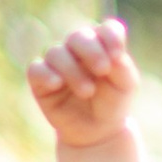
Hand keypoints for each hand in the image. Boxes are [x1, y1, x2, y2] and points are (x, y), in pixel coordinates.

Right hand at [26, 15, 138, 148]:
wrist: (97, 131)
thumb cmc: (112, 103)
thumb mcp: (125, 87)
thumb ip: (122, 68)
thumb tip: (114, 55)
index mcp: (102, 45)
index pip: (106, 30)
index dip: (110, 36)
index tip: (117, 54)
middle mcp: (78, 49)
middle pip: (78, 37)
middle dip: (91, 51)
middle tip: (103, 69)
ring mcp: (57, 63)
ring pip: (56, 53)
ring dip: (72, 70)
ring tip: (87, 91)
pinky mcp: (41, 81)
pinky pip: (36, 70)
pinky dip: (46, 74)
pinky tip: (56, 83)